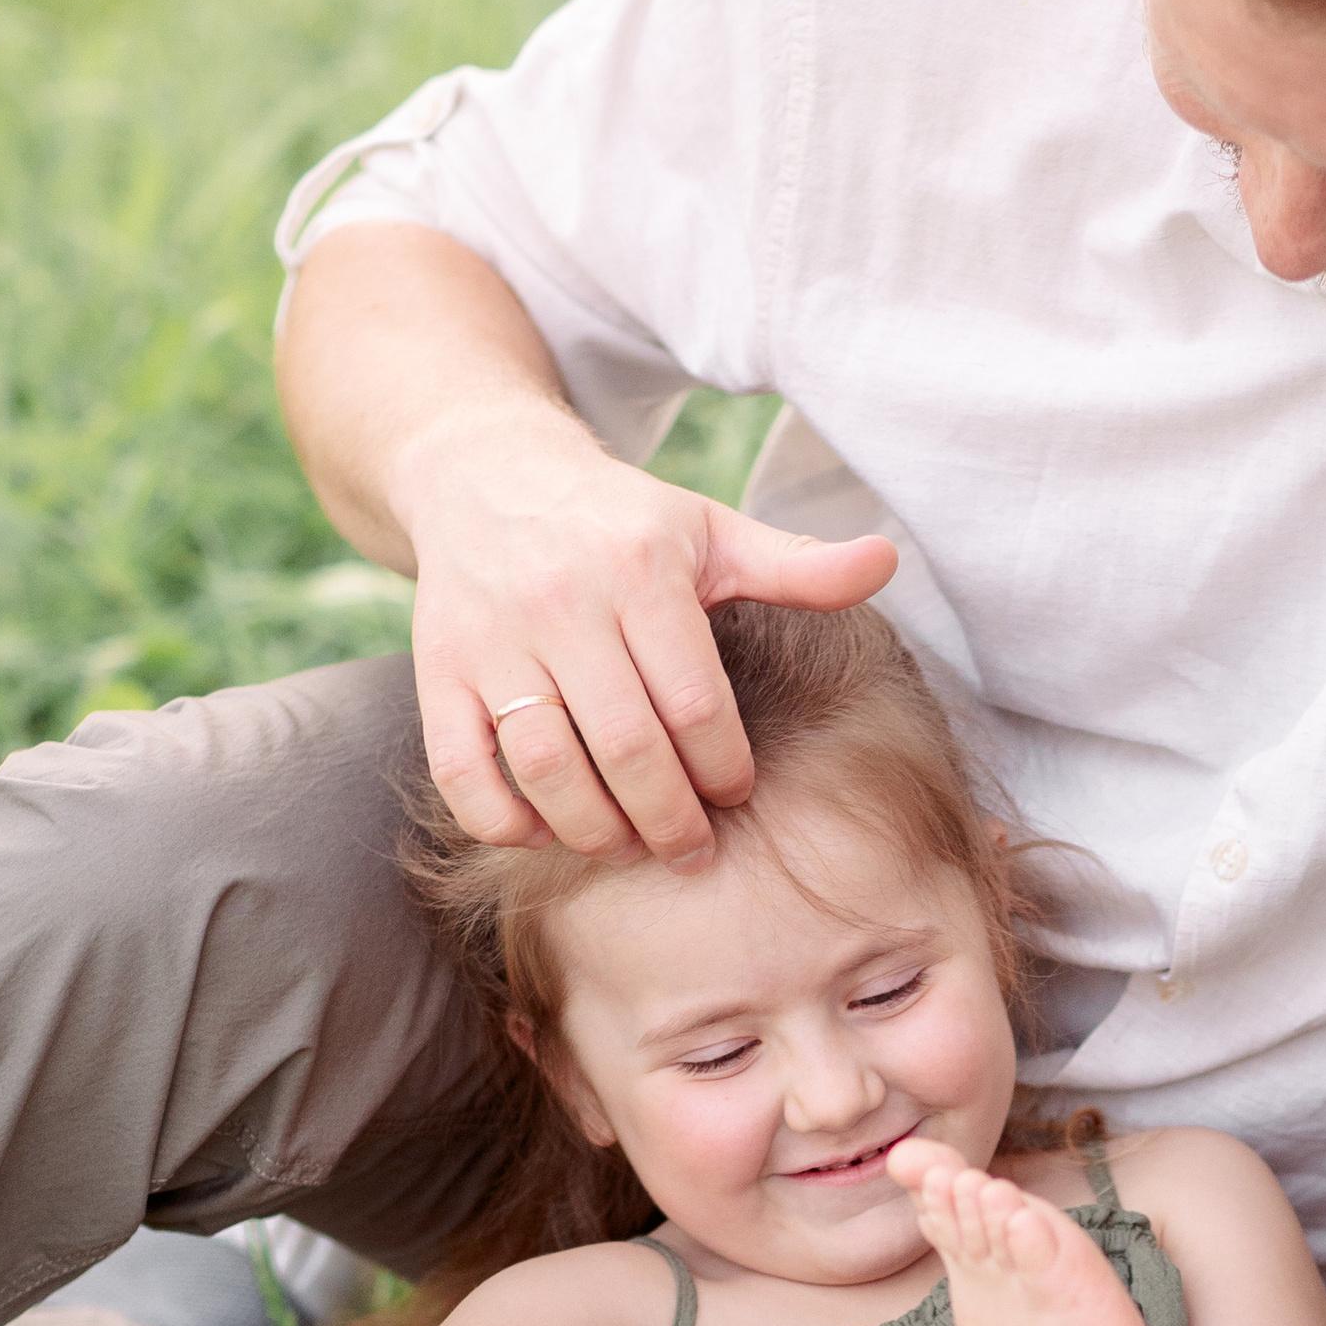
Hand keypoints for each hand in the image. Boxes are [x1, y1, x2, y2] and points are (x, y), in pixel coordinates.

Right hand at [400, 402, 897, 869]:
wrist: (484, 476)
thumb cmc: (620, 522)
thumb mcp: (710, 531)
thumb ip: (797, 564)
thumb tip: (888, 558)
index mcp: (640, 569)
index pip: (694, 703)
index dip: (723, 767)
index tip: (736, 793)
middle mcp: (560, 602)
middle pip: (626, 748)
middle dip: (669, 819)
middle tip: (692, 849)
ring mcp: (491, 642)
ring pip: (546, 769)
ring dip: (595, 830)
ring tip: (629, 844)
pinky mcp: (437, 673)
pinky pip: (464, 776)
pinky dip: (507, 822)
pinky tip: (548, 828)